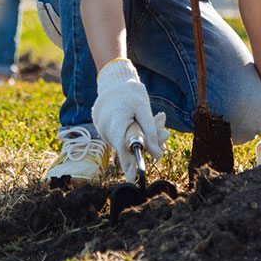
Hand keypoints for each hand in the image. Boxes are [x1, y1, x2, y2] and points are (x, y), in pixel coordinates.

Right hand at [91, 59, 170, 182]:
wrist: (113, 82)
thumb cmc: (130, 93)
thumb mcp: (144, 109)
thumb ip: (150, 131)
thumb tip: (158, 154)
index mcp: (115, 120)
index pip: (122, 146)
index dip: (129, 163)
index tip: (134, 178)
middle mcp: (105, 127)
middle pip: (124, 148)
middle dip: (138, 153)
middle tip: (150, 156)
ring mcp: (102, 129)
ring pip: (122, 144)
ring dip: (136, 141)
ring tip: (156, 121)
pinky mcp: (104, 130)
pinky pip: (119, 138)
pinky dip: (129, 136)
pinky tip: (137, 123)